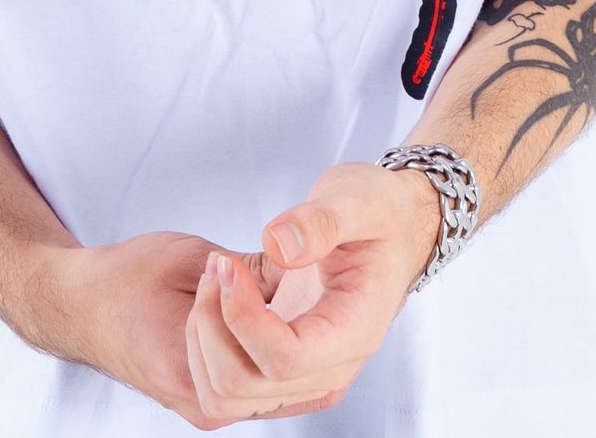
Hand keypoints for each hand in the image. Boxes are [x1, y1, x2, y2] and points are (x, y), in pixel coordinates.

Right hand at [39, 231, 297, 429]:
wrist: (81, 305)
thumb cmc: (125, 279)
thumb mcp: (190, 258)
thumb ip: (247, 269)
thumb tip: (299, 266)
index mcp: (189, 371)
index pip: (271, 358)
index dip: (282, 310)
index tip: (267, 272)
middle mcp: (199, 403)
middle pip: (281, 383)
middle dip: (287, 328)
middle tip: (275, 281)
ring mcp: (203, 409)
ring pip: (276, 393)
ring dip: (281, 344)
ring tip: (266, 298)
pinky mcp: (205, 403)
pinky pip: (259, 391)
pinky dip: (271, 357)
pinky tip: (270, 321)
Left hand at [183, 161, 443, 425]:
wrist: (392, 230)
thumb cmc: (379, 215)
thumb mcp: (357, 200)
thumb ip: (319, 222)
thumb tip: (277, 245)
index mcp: (355, 330)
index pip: (286, 358)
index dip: (243, 317)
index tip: (227, 264)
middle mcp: (330, 368)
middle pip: (246, 383)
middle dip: (213, 322)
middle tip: (216, 263)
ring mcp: (305, 376)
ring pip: (227, 396)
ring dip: (203, 340)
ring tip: (214, 280)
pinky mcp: (283, 371)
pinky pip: (226, 389)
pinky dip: (205, 350)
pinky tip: (218, 300)